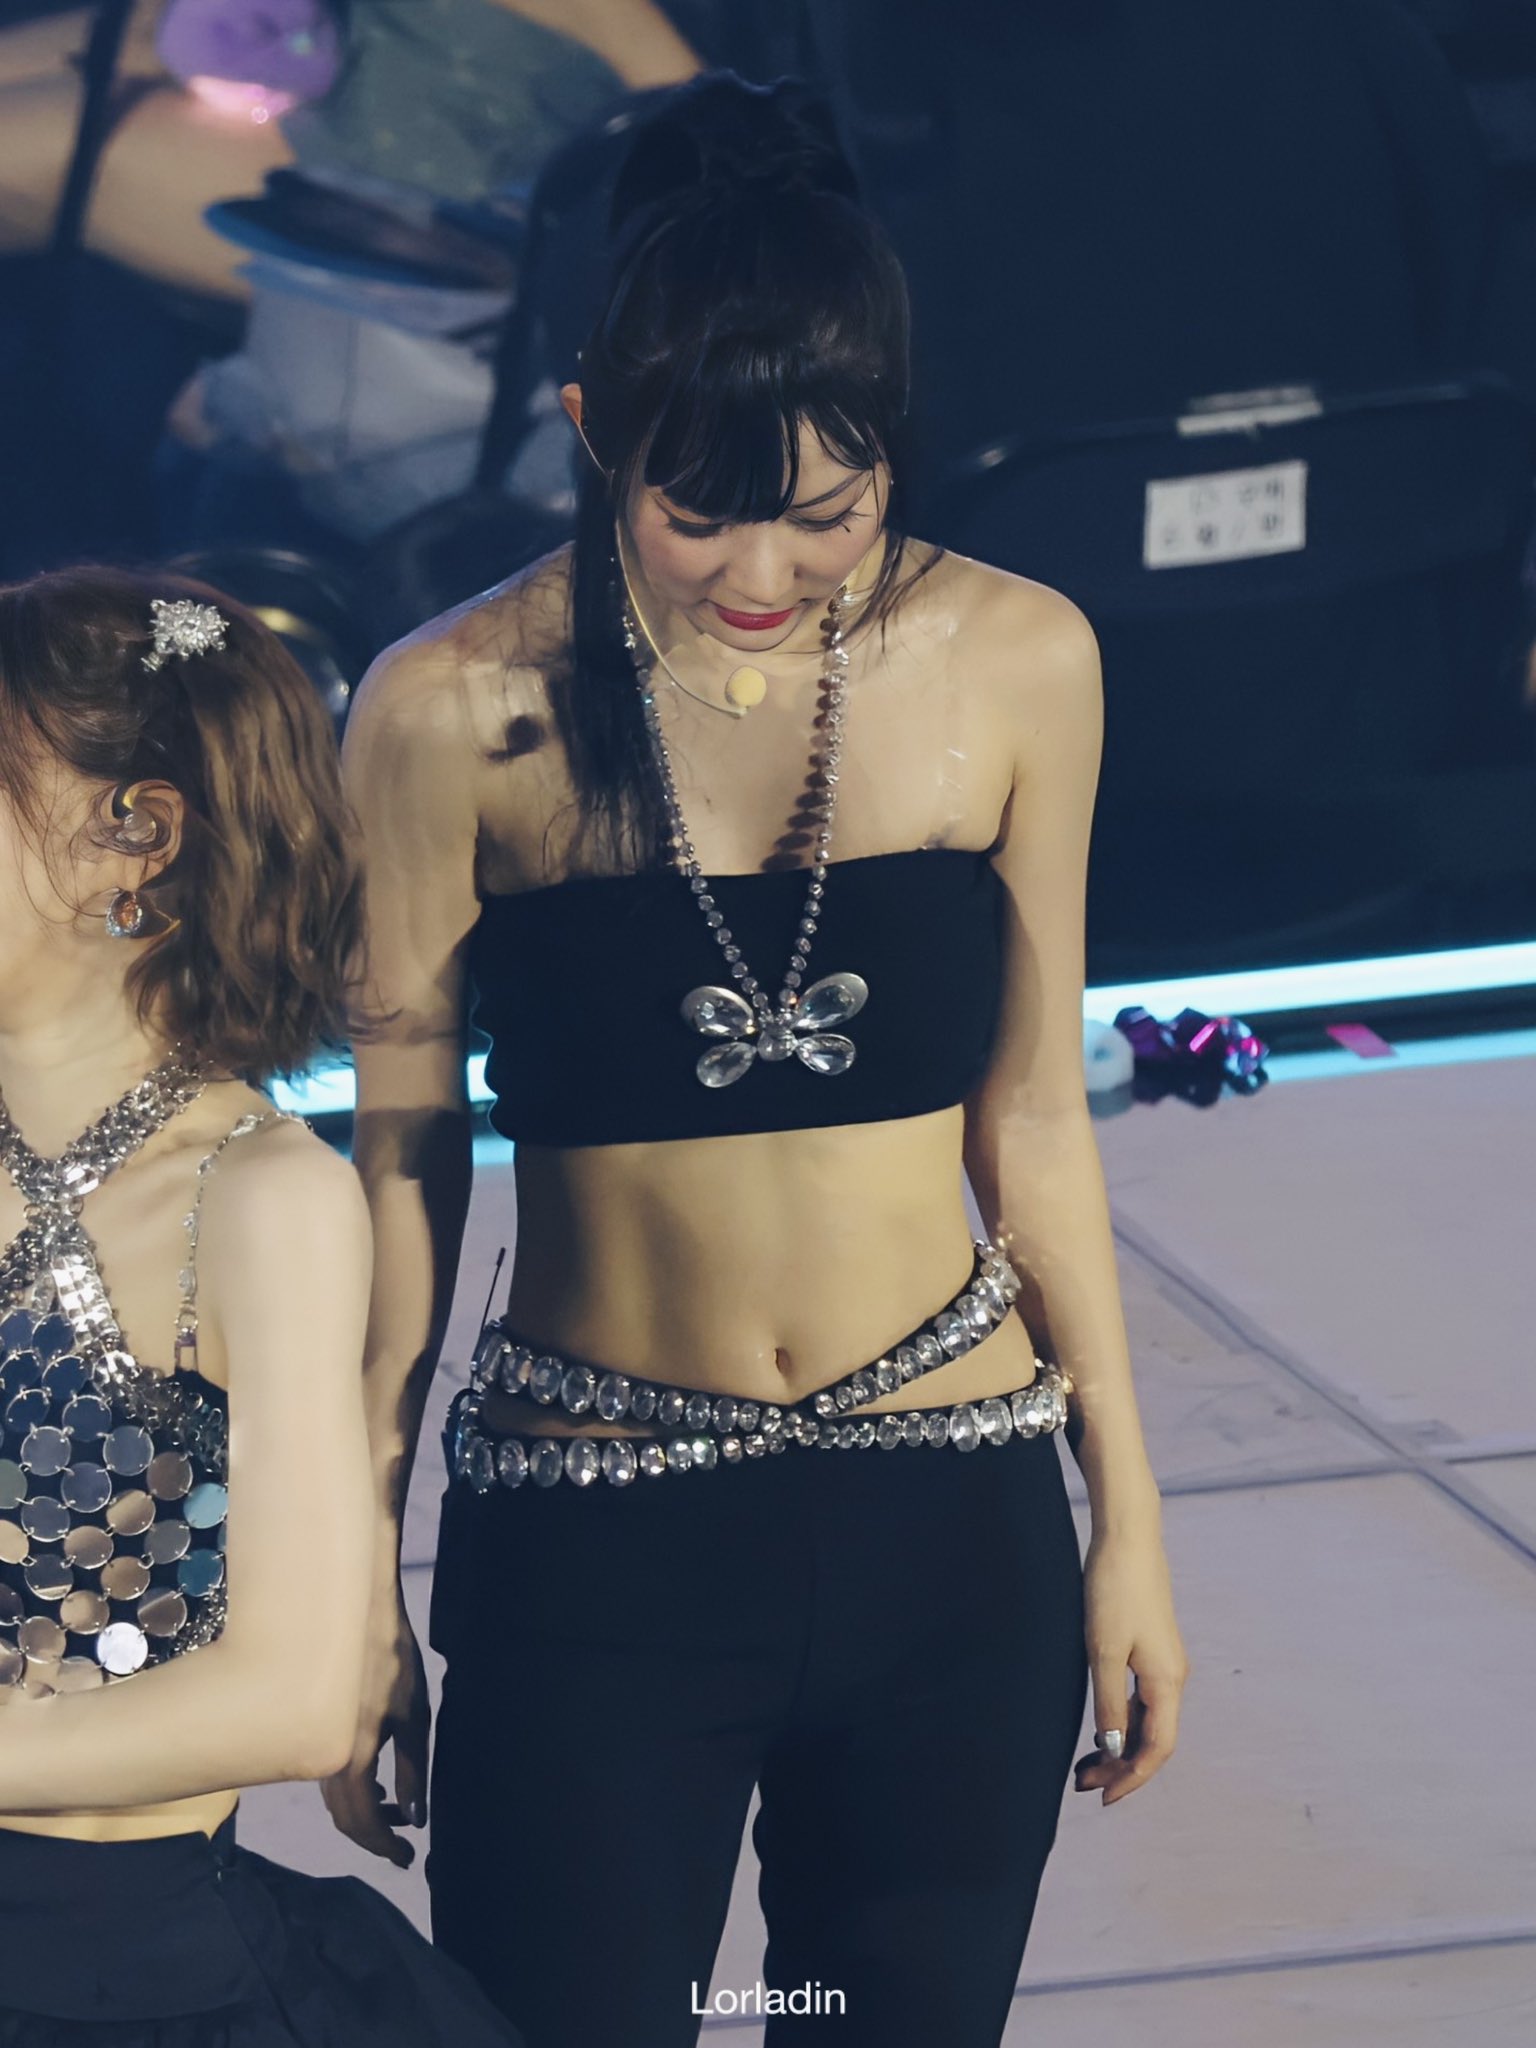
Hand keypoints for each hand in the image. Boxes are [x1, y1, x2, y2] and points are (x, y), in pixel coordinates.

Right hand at [321, 1585, 430, 1867]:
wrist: (353, 1614)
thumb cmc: (392, 1659)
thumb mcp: (414, 1715)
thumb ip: (413, 1769)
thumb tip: (414, 1818)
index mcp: (351, 1756)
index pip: (361, 1820)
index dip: (384, 1845)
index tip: (407, 1859)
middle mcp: (325, 1755)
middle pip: (344, 1816)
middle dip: (374, 1836)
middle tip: (404, 1845)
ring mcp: (316, 1741)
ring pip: (336, 1798)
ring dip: (364, 1814)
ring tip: (397, 1815)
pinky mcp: (317, 1727)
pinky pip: (331, 1776)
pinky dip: (354, 1791)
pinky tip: (379, 1786)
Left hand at [1073, 1525, 1187, 1806]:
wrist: (1128, 1536)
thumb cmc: (1113, 1588)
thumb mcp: (1103, 1650)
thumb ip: (1110, 1703)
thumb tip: (1114, 1751)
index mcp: (1167, 1681)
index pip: (1157, 1749)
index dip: (1132, 1778)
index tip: (1102, 1798)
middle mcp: (1173, 1677)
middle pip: (1154, 1739)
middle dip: (1122, 1768)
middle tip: (1082, 1785)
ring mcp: (1164, 1661)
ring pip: (1148, 1721)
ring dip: (1120, 1746)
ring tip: (1085, 1764)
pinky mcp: (1152, 1647)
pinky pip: (1142, 1699)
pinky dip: (1122, 1720)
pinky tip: (1100, 1726)